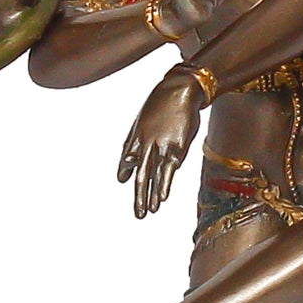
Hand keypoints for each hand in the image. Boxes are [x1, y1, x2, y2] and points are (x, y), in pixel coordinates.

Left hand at [118, 67, 202, 216]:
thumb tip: (131, 154)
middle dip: (138, 196)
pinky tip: (162, 198)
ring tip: (148, 212)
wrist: (181, 89)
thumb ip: (137, 136)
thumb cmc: (163, 102)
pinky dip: (164, 185)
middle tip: (138, 213)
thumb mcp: (144, 117)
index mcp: (136, 136)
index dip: (123, 170)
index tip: (121, 179)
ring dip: (151, 196)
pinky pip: (168, 170)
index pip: (126, 158)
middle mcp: (145, 144)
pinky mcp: (176, 147)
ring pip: (153, 176)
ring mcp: (160, 147)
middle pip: (139, 175)